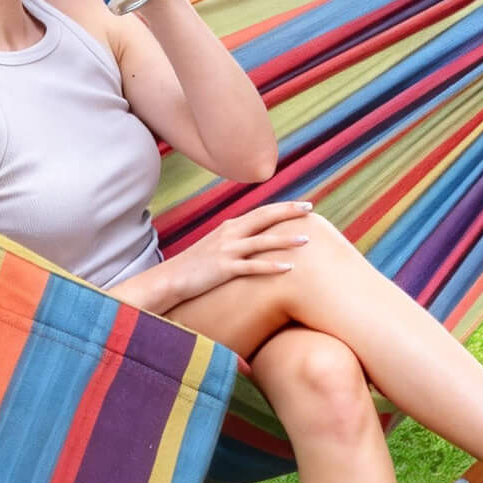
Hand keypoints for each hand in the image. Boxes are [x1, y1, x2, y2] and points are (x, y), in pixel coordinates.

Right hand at [157, 201, 312, 306]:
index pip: (261, 211)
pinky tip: (288, 268)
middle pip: (264, 218)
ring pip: (262, 241)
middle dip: (288, 212)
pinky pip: (252, 266)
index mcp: (230, 226)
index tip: (303, 205)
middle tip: (311, 208)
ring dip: (286, 239)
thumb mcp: (217, 245)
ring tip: (307, 239)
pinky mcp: (224, 268)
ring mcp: (227, 250)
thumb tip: (256, 239)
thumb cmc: (197, 264)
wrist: (172, 277)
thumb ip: (236, 239)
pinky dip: (271, 265)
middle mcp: (230, 233)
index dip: (283, 207)